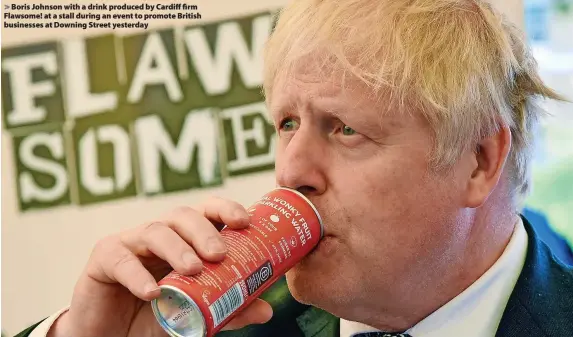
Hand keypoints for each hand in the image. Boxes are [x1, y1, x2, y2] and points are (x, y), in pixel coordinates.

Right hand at [48, 197, 272, 336]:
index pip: (206, 213)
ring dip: (177, 248)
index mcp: (184, 240)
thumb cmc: (156, 317)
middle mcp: (159, 234)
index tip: (245, 222)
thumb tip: (266, 309)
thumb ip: (227, 310)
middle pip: (182, 215)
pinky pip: (120, 259)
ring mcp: (130, 243)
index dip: (225, 209)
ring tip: (193, 270)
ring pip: (155, 231)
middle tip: (220, 254)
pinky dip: (138, 275)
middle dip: (204, 230)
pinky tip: (153, 292)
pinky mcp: (103, 258)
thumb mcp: (196, 315)